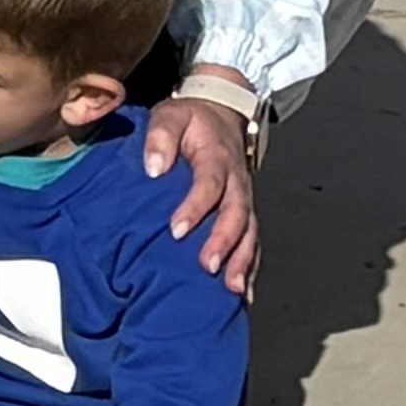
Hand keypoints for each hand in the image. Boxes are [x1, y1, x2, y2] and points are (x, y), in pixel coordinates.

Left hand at [146, 86, 264, 292]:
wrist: (221, 112)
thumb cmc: (189, 119)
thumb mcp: (170, 115)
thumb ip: (160, 136)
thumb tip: (154, 168)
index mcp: (217, 157)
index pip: (210, 185)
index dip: (196, 208)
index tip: (175, 231)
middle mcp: (237, 182)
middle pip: (237, 215)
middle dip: (224, 243)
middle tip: (207, 268)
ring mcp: (244, 198)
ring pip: (250, 232)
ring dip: (242, 261)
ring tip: (231, 290)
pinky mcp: (244, 210)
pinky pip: (251, 240)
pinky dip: (249, 266)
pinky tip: (243, 293)